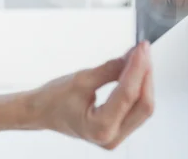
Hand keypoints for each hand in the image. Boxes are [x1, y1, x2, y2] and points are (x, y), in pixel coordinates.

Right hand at [21, 42, 153, 149]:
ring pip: (143, 107)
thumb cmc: (53, 100)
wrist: (42, 112)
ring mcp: (117, 136)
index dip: (137, 69)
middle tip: (143, 51)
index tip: (140, 49)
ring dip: (144, 81)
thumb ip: (110, 70)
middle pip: (143, 104)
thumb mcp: (81, 79)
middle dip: (145, 75)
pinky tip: (136, 73)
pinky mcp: (119, 130)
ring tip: (140, 58)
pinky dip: (138, 89)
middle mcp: (111, 137)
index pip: (128, 95)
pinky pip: (137, 109)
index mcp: (99, 128)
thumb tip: (131, 57)